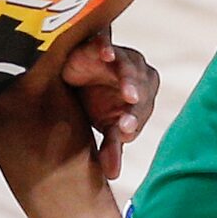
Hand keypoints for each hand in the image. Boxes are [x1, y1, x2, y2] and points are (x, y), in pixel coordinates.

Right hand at [61, 28, 161, 180]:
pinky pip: (105, 41)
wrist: (73, 78)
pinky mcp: (100, 44)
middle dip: (135, 105)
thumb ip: (110, 147)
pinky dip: (106, 46)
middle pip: (141, 88)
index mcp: (143, 97)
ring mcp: (121, 58)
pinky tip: (107, 54)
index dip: (132, 122)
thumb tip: (113, 176)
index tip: (123, 134)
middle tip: (126, 121)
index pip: (141, 111)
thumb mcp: (103, 126)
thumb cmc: (96, 104)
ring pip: (129, 66)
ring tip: (127, 93)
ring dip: (128, 78)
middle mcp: (137, 75)